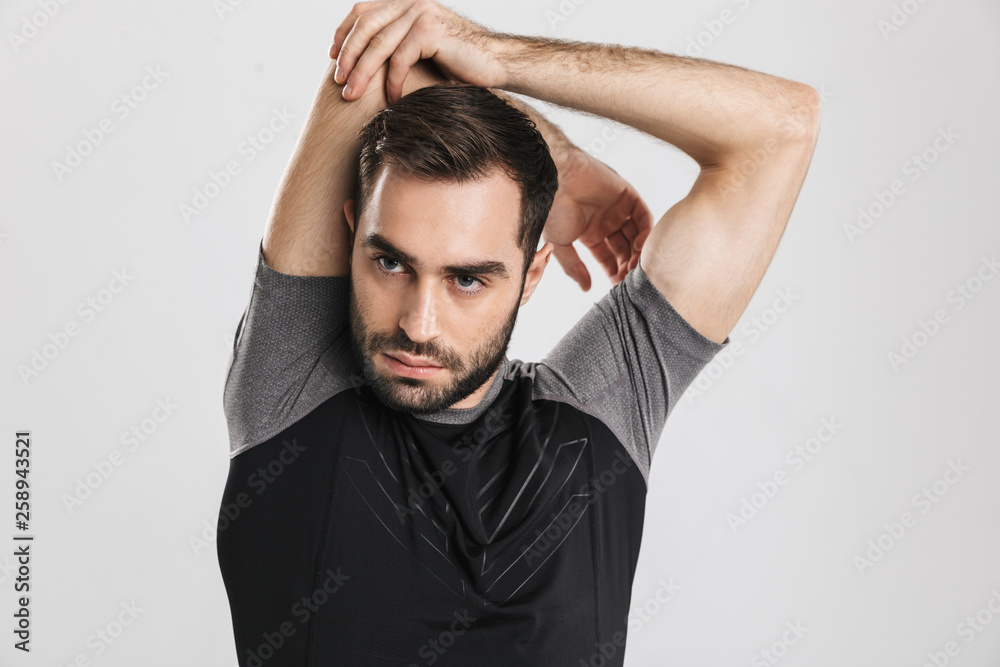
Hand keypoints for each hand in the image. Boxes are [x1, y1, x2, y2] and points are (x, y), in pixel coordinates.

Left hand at [329, 0, 507, 103]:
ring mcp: (420, 13)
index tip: (332, 58)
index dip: (343, 33)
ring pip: (378, 45)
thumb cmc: (459, 62)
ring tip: (352, 95)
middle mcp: (411, 2)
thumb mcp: (421, 48)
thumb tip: (362, 61)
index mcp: (406, 1)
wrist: (496, 63)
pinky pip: (399, 59)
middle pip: (365, 27)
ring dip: (362, 73)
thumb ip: (396, 43)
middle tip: (339, 83)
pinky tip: (392, 99)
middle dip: (347, 56)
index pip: (363, 12)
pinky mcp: (429, 30)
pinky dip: (392, 82)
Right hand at [543, 149, 653, 290]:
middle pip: (624, 248)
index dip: (614, 271)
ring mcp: (617, 209)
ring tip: (634, 264)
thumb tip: (586, 288)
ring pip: (635, 234)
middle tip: (629, 278)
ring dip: (637, 250)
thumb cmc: (552, 209)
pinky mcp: (627, 195)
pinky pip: (642, 216)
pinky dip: (644, 231)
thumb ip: (573, 267)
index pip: (608, 257)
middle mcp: (605, 221)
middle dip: (627, 264)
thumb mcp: (559, 244)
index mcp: (590, 233)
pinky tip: (638, 245)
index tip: (618, 285)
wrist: (556, 180)